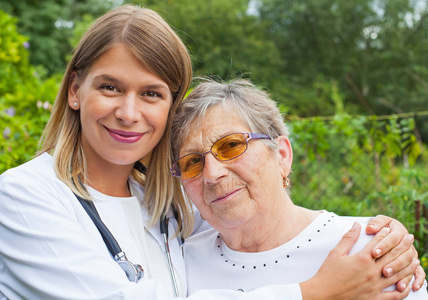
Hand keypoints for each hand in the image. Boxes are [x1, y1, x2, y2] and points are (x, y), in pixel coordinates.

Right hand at [300, 223, 415, 299]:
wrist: (323, 295)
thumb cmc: (327, 273)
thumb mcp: (335, 253)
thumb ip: (348, 238)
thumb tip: (356, 225)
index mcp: (362, 259)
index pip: (378, 243)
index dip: (385, 234)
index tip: (391, 229)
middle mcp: (371, 272)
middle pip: (392, 256)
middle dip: (402, 245)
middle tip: (410, 237)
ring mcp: (375, 286)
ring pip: (398, 273)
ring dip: (408, 264)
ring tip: (415, 258)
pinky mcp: (375, 298)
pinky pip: (395, 295)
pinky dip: (403, 289)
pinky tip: (407, 284)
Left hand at [366, 215, 424, 290]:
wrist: (387, 231)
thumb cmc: (380, 226)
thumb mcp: (378, 222)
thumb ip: (375, 223)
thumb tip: (370, 228)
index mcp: (399, 230)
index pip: (393, 238)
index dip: (383, 246)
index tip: (373, 253)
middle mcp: (408, 242)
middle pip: (403, 253)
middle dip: (393, 263)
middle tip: (383, 271)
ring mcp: (411, 253)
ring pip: (410, 264)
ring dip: (401, 272)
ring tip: (391, 279)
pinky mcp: (413, 263)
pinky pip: (419, 273)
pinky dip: (417, 280)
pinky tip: (410, 287)